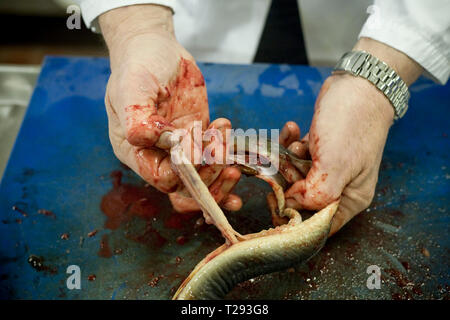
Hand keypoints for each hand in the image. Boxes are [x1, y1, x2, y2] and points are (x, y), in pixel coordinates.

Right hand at [99, 5, 241, 211]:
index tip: (199, 149)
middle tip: (225, 157)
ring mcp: (180, 147)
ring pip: (203, 177)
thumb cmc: (138, 66)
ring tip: (228, 143)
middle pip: (186, 186)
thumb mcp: (131, 88)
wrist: (155, 49)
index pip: (162, 178)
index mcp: (135, 151)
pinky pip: (214, 158)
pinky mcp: (199, 137)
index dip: (185, 172)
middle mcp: (157, 155)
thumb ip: (137, 119)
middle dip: (209, 176)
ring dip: (221, 169)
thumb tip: (148, 142)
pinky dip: (226, 157)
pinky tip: (230, 142)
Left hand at [281, 38, 421, 234]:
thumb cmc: (352, 126)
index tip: (276, 202)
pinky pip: (295, 156)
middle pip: (302, 199)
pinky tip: (292, 129)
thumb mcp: (335, 167)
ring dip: (287, 160)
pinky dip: (289, 145)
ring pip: (294, 175)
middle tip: (281, 166)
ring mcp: (327, 167)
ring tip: (295, 144)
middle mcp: (339, 187)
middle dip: (288, 182)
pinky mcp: (317, 150)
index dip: (295, 218)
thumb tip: (290, 205)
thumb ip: (315, 195)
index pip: (319, 223)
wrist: (358, 85)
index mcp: (350, 198)